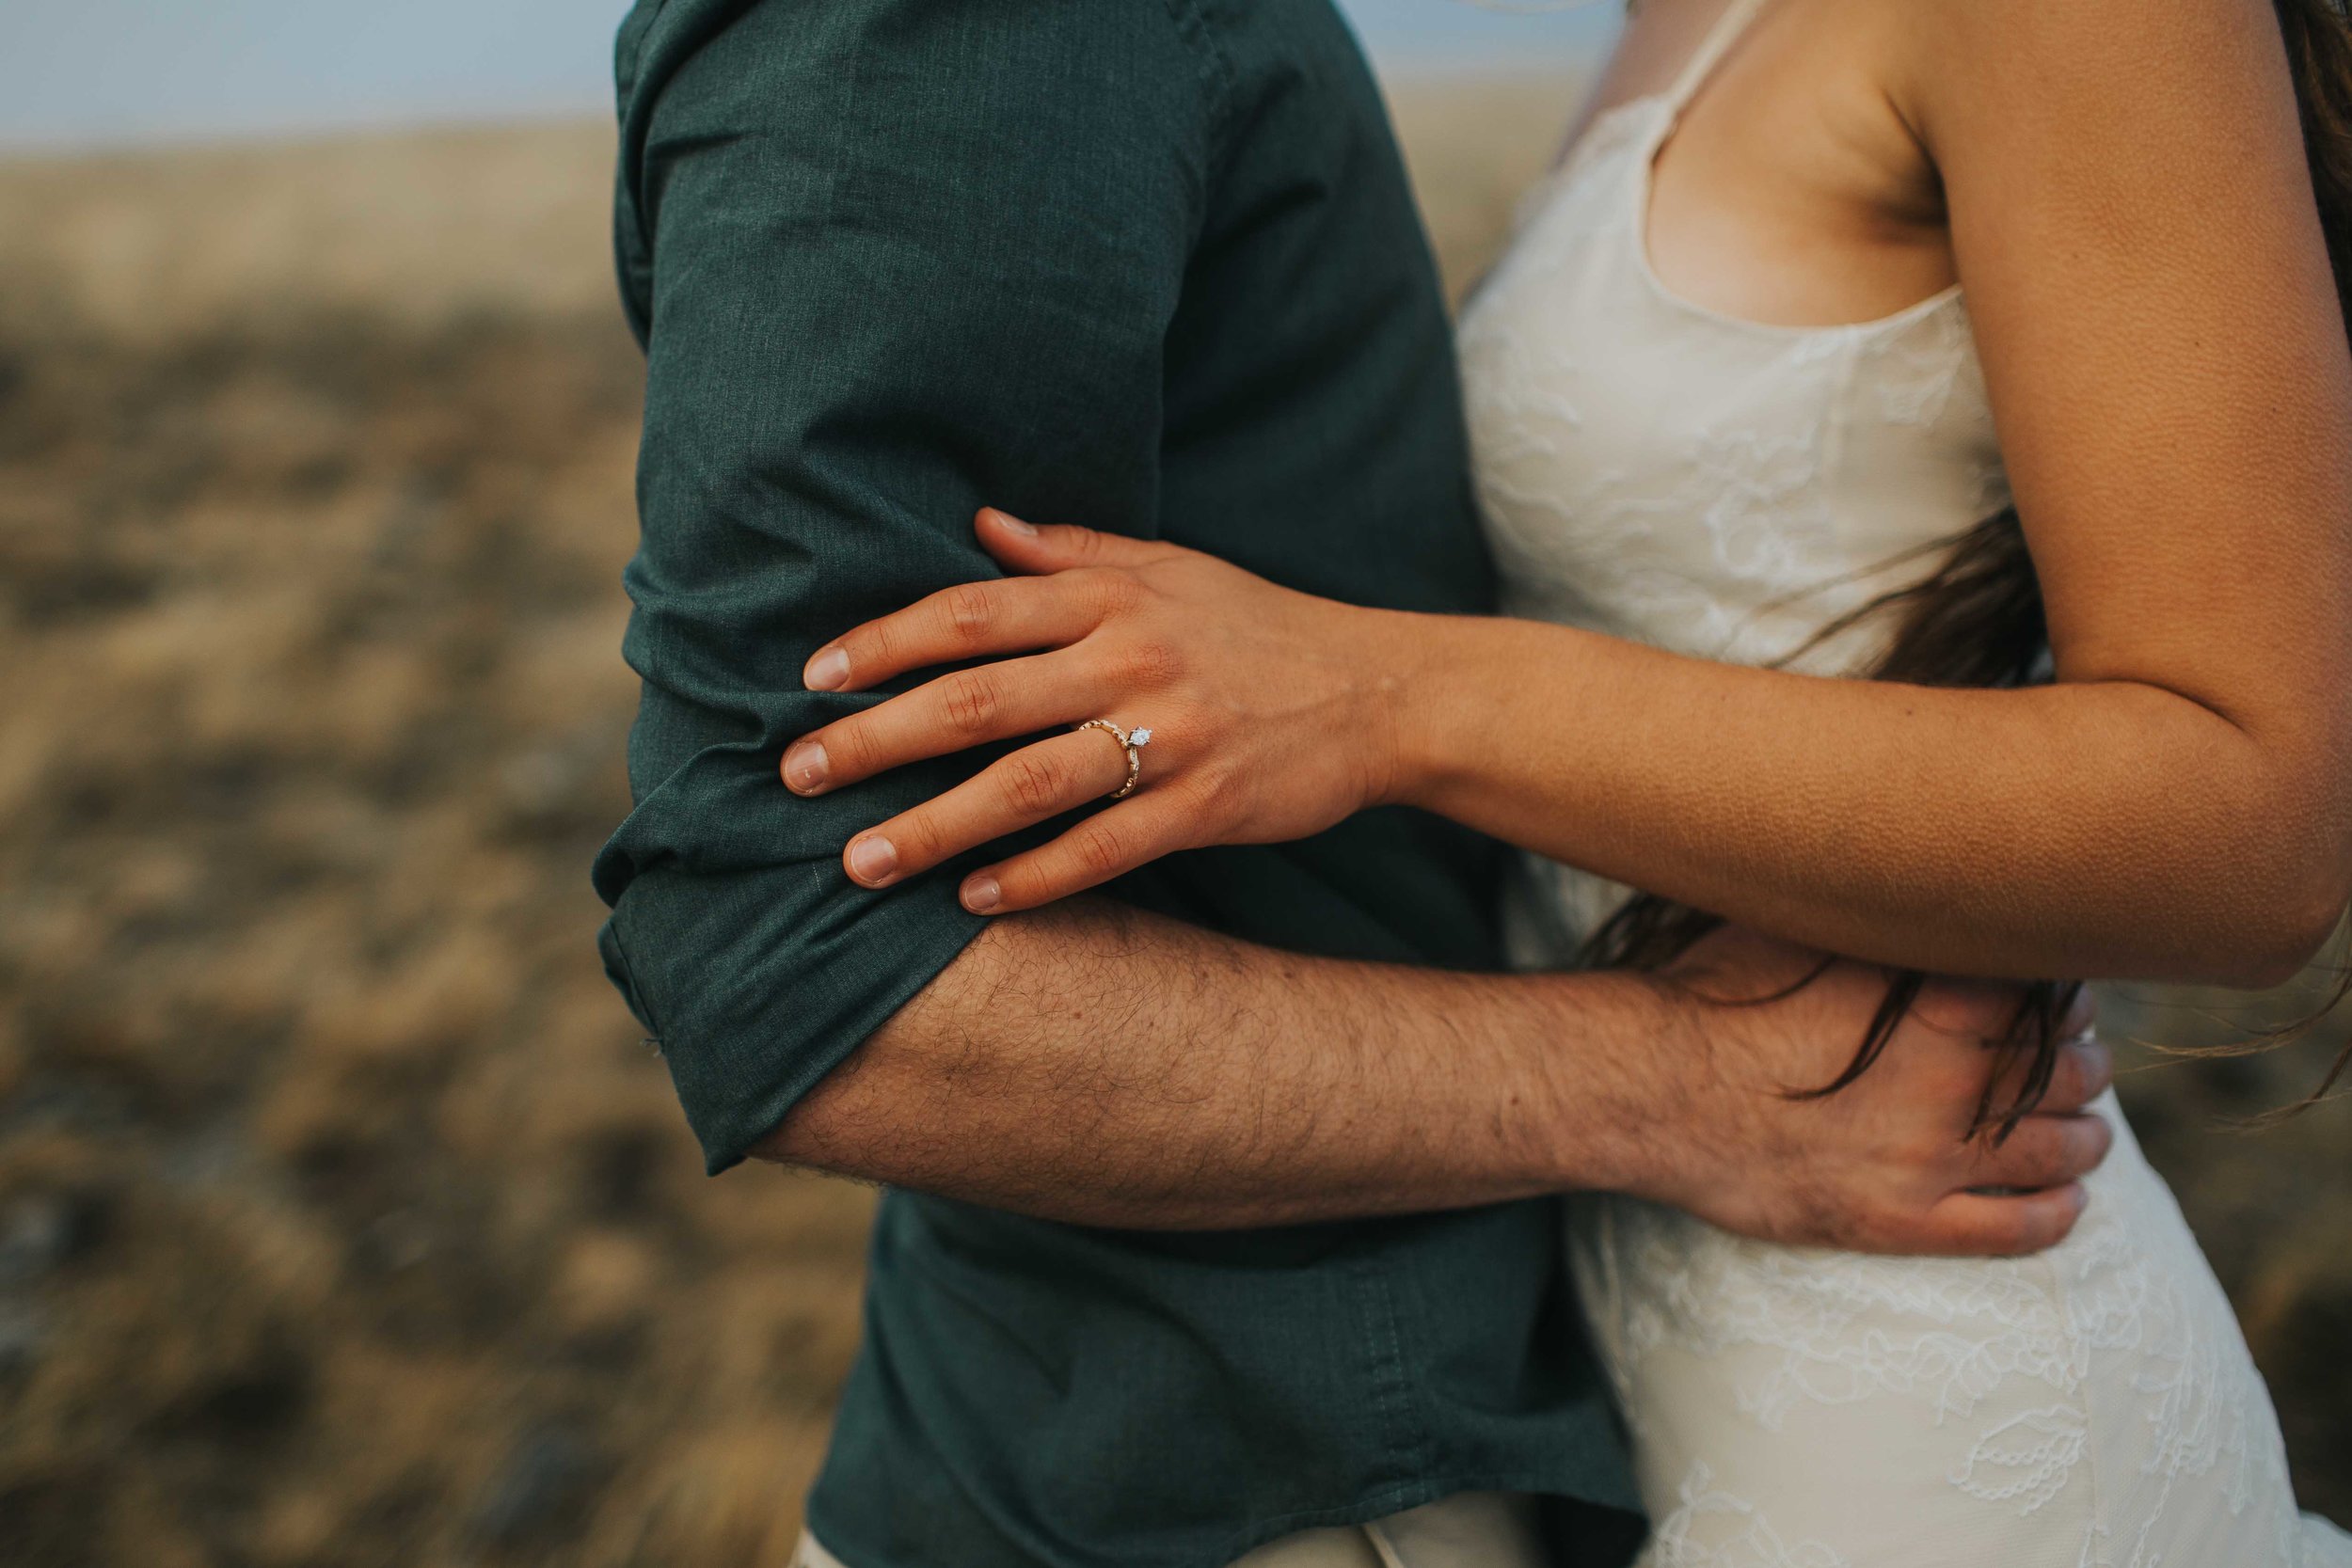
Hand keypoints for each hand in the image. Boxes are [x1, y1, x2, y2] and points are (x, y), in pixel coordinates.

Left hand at [782, 509, 1408, 909]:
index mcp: (1112, 597)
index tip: (812, 679)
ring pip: (1028, 783)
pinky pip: (1105, 849)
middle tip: (797, 776)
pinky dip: (1036, 877)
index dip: (884, 642)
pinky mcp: (1206, 807)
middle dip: (878, 739)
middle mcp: (1131, 659)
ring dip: (936, 826)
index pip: (972, 613)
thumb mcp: (1169, 567)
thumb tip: (975, 521)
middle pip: (978, 698)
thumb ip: (1069, 549)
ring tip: (859, 862)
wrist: (1381, 690)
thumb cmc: (1258, 627)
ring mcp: (1170, 736)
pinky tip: (973, 902)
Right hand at [1627, 926, 2114, 1254]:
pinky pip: (2014, 1231)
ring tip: (2090, 1134)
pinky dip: (2056, 1216)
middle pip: (2064, 1075)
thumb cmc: (1711, 1000)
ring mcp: (1929, 1159)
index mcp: (1934, 1001)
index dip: (2063, 998)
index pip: (2045, 998)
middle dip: (2083, 1067)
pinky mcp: (1899, 1224)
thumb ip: (1872, 923)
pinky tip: (2068, 1204)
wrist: (1647, 1092)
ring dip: (2087, 1140)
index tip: (2064, 1000)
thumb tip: (1913, 882)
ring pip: (2058, 1154)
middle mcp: (1950, 1080)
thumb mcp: (1796, 931)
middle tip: (2086, 1064)